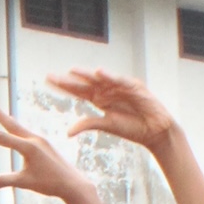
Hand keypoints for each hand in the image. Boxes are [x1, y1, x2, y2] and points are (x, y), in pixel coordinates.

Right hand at [0, 105, 98, 203]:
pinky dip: (16, 128)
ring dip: (7, 118)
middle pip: (11, 123)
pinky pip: (26, 133)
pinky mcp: (44, 144)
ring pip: (19, 127)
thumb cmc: (50, 184)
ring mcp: (40, 140)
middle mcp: (34, 140)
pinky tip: (14, 128)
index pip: (1, 137)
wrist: (73, 183)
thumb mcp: (24, 182)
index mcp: (29, 147)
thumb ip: (4, 181)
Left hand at [44, 68, 178, 152]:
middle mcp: (108, 90)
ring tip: (72, 70)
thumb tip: (67, 132)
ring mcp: (120, 87)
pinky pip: (120, 81)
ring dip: (87, 74)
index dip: (64, 86)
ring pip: (100, 79)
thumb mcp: (107, 125)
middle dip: (69, 79)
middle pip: (85, 83)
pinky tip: (99, 73)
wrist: (154, 131)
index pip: (78, 91)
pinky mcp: (134, 87)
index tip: (49, 81)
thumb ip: (89, 124)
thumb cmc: (132, 128)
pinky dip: (110, 76)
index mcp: (100, 99)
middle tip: (51, 75)